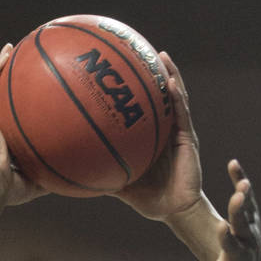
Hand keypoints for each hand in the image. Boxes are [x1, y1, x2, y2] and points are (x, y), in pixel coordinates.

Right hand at [0, 44, 46, 206]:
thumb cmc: (11, 190)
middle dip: (2, 81)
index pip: (1, 119)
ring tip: (10, 50)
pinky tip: (7, 52)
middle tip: (14, 66)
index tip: (22, 96)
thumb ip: (51, 173)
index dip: (9, 106)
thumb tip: (76, 171)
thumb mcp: (36, 181)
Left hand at [113, 53, 203, 220]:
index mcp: (149, 138)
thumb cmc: (148, 198)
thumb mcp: (119, 184)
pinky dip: (178, 97)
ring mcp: (177, 132)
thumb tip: (72, 175)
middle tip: (139, 50)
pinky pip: (182, 114)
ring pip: (175, 98)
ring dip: (170, 75)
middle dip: (152, 73)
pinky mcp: (188, 139)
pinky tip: (170, 83)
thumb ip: (100, 176)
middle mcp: (164, 130)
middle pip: (158, 96)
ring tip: (161, 56)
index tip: (119, 71)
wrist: (173, 211)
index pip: (142, 109)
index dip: (135, 90)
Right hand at [205, 160, 260, 260]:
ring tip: (241, 179)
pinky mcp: (250, 214)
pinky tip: (234, 163)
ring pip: (249, 208)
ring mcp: (251, 225)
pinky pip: (247, 195)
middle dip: (240, 211)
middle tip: (238, 197)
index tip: (222, 228)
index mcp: (237, 257)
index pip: (233, 247)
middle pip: (244, 224)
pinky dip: (240, 179)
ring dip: (245, 194)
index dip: (228, 238)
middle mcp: (247, 239)